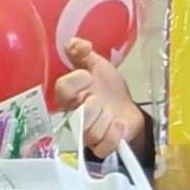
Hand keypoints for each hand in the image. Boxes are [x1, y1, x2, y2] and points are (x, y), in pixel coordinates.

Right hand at [55, 38, 144, 158]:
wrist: (126, 106)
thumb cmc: (107, 87)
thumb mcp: (96, 65)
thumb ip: (82, 53)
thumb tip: (79, 44)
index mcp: (69, 94)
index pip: (63, 89)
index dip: (77, 81)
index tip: (89, 76)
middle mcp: (74, 115)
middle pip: (78, 115)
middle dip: (95, 105)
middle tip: (101, 99)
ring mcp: (87, 132)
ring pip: (92, 131)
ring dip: (107, 120)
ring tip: (111, 113)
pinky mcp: (101, 145)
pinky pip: (103, 146)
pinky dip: (114, 136)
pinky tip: (118, 125)